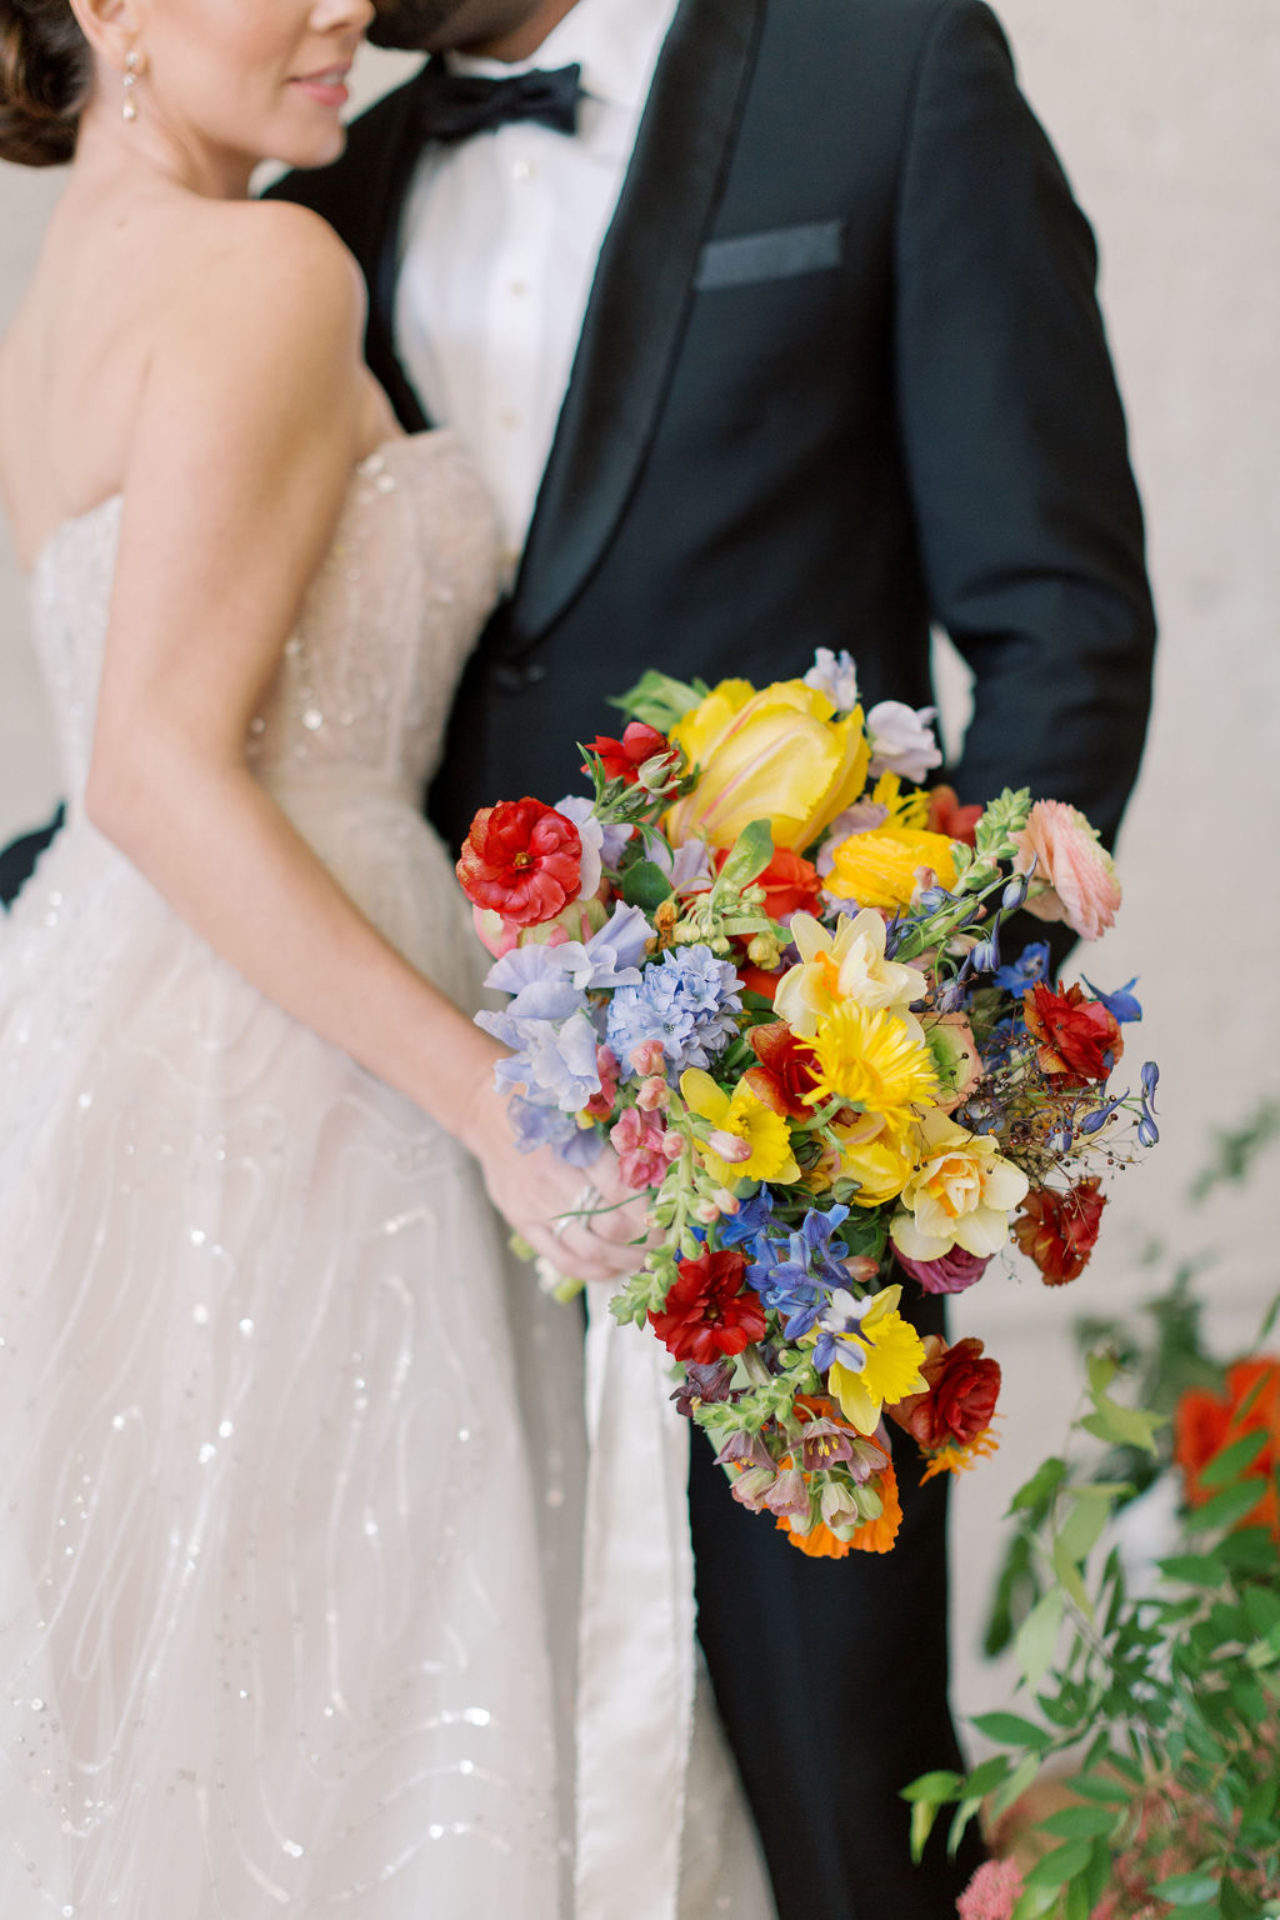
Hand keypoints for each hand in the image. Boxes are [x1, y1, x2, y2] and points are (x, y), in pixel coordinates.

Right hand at [460, 1075, 651, 1285]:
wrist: (486, 1112)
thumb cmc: (541, 1102)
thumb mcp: (577, 1105)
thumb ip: (612, 1131)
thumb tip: (660, 1159)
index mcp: (569, 1147)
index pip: (620, 1189)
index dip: (651, 1207)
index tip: (672, 1212)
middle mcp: (551, 1181)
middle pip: (610, 1224)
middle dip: (645, 1237)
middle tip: (667, 1239)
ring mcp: (534, 1207)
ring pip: (589, 1249)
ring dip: (625, 1259)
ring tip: (647, 1258)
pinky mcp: (522, 1224)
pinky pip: (562, 1259)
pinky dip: (594, 1270)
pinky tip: (614, 1267)